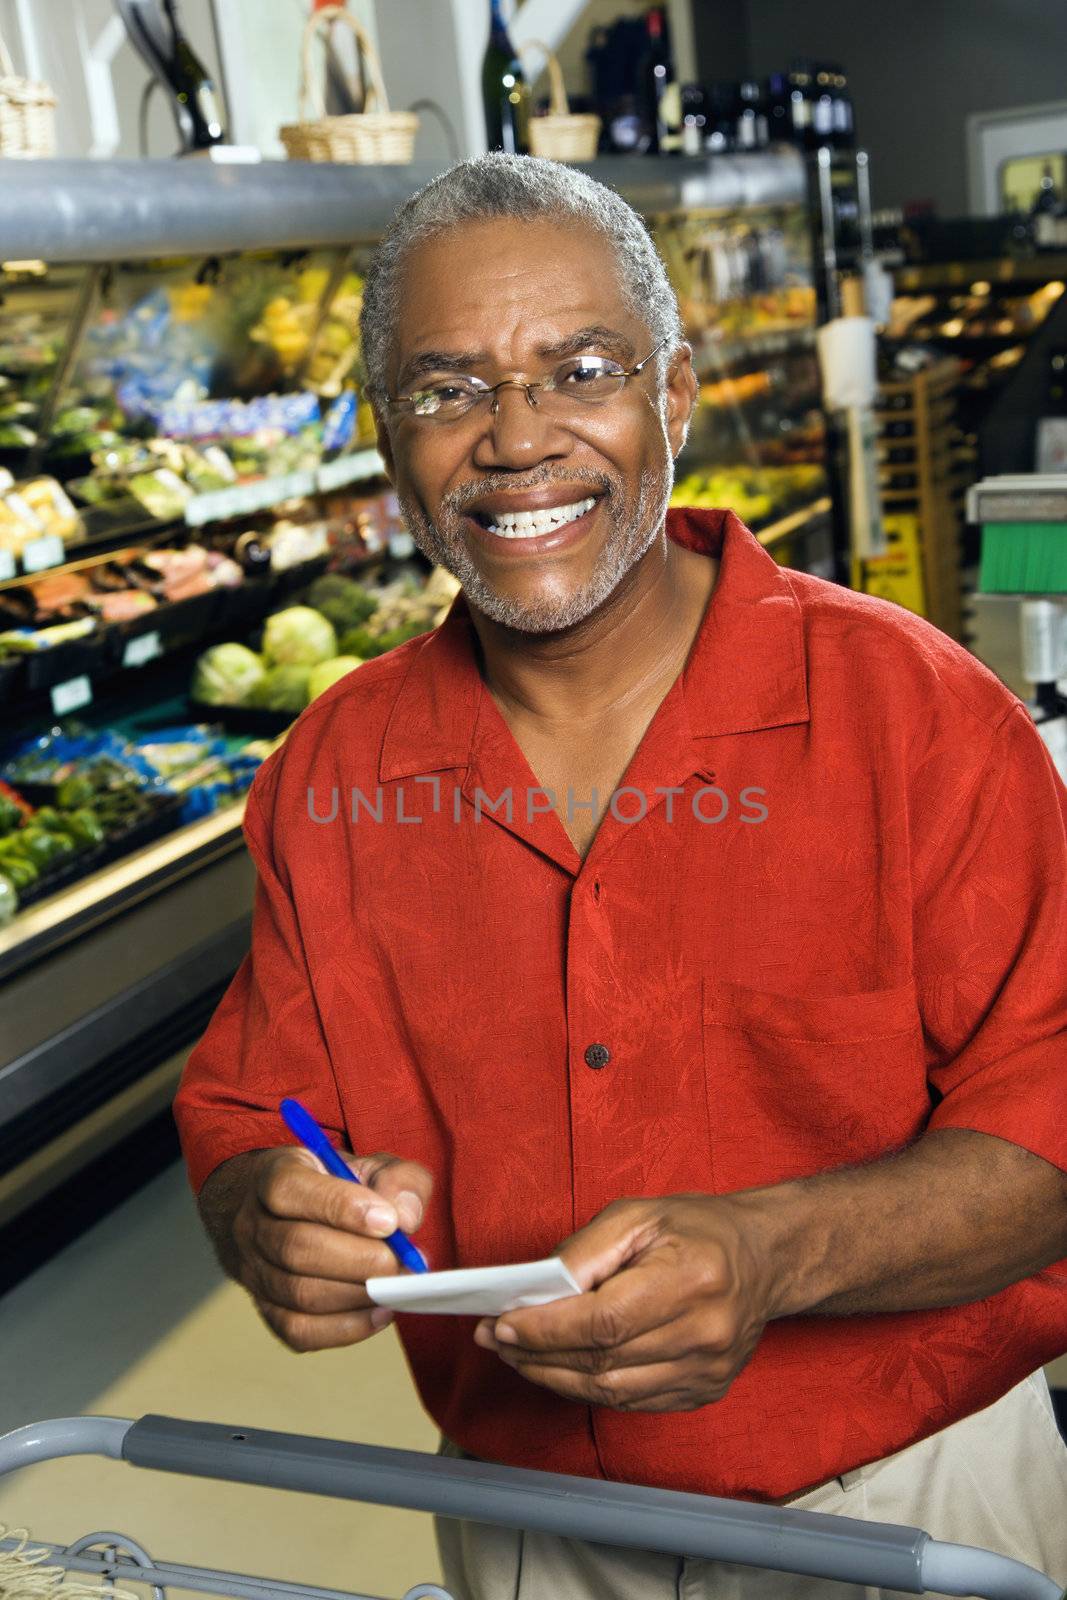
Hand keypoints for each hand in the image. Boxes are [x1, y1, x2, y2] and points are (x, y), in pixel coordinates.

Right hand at [228, 1146, 433, 1352]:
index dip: (341, 1207)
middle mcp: (254, 1224)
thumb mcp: (373, 1166)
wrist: (294, 1213)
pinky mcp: (266, 1310)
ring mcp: (254, 1271)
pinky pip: (300, 1330)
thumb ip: (398, 1180)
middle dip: (358, 1260)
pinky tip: (379, 1311)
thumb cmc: (339, 1187)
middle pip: (296, 1248)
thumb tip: (406, 1218)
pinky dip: (346, 1327)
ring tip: (396, 1287)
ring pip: (299, 1294)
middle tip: (402, 1264)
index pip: (290, 1190)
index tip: (389, 1220)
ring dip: (357, 1296)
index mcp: (275, 1175)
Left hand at [473, 1195, 775, 1411]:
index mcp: (690, 1279)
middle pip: (601, 1361)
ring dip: (554, 1376)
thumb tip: (535, 1289)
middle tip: (495, 1339)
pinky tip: (560, 1369)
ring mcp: (707, 1370)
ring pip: (611, 1390)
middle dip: (537, 1354)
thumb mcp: (638, 1215)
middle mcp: (703, 1333)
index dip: (545, 1329)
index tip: (502, 1324)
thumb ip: (585, 1252)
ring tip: (518, 1355)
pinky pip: (632, 1402)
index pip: (602, 1322)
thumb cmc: (698, 1228)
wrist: (765, 1259)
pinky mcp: (705, 1390)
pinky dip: (589, 1388)